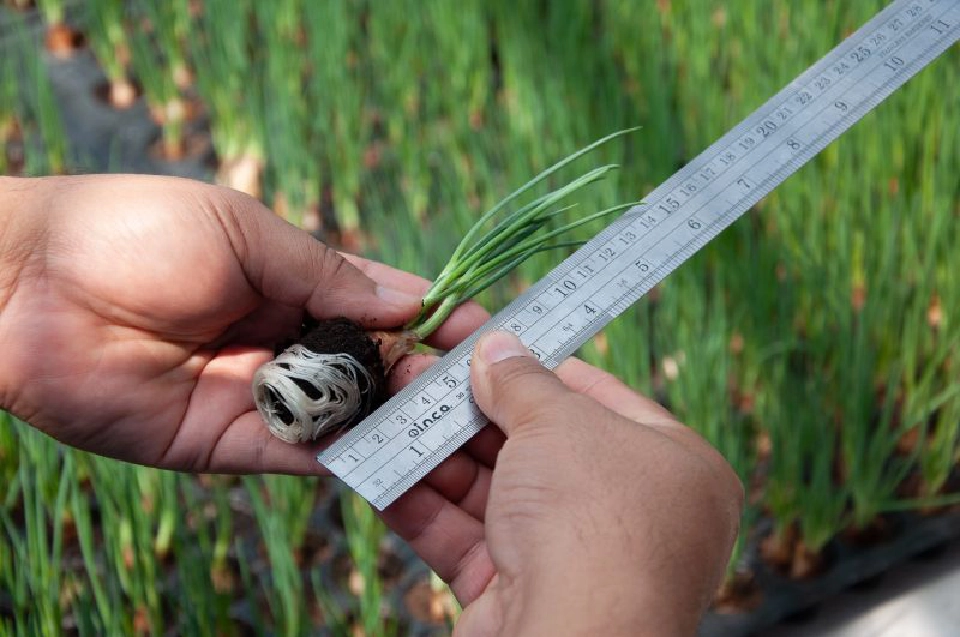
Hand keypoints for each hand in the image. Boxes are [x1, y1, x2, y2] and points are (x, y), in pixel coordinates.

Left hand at [0, 174, 485, 473]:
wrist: (26, 287)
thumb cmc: (134, 232)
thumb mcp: (244, 232)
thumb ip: (325, 272)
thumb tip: (409, 300)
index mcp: (290, 282)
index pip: (376, 308)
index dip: (428, 319)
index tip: (481, 330)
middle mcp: (283, 341)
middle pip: (369, 367)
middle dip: (420, 376)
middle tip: (473, 389)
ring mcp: (257, 396)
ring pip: (342, 416)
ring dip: (391, 420)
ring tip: (444, 424)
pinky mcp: (225, 445)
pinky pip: (296, 456)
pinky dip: (341, 457)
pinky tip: (386, 453)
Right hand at [381, 331, 743, 636]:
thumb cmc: (592, 520)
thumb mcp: (561, 424)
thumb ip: (522, 382)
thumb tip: (497, 348)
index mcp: (672, 466)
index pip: (597, 397)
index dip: (535, 364)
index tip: (482, 338)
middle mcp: (628, 513)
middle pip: (536, 442)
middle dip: (468, 405)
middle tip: (414, 365)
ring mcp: (571, 558)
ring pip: (493, 489)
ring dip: (435, 448)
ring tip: (385, 402)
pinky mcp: (518, 596)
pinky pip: (468, 538)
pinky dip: (423, 504)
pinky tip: (379, 465)